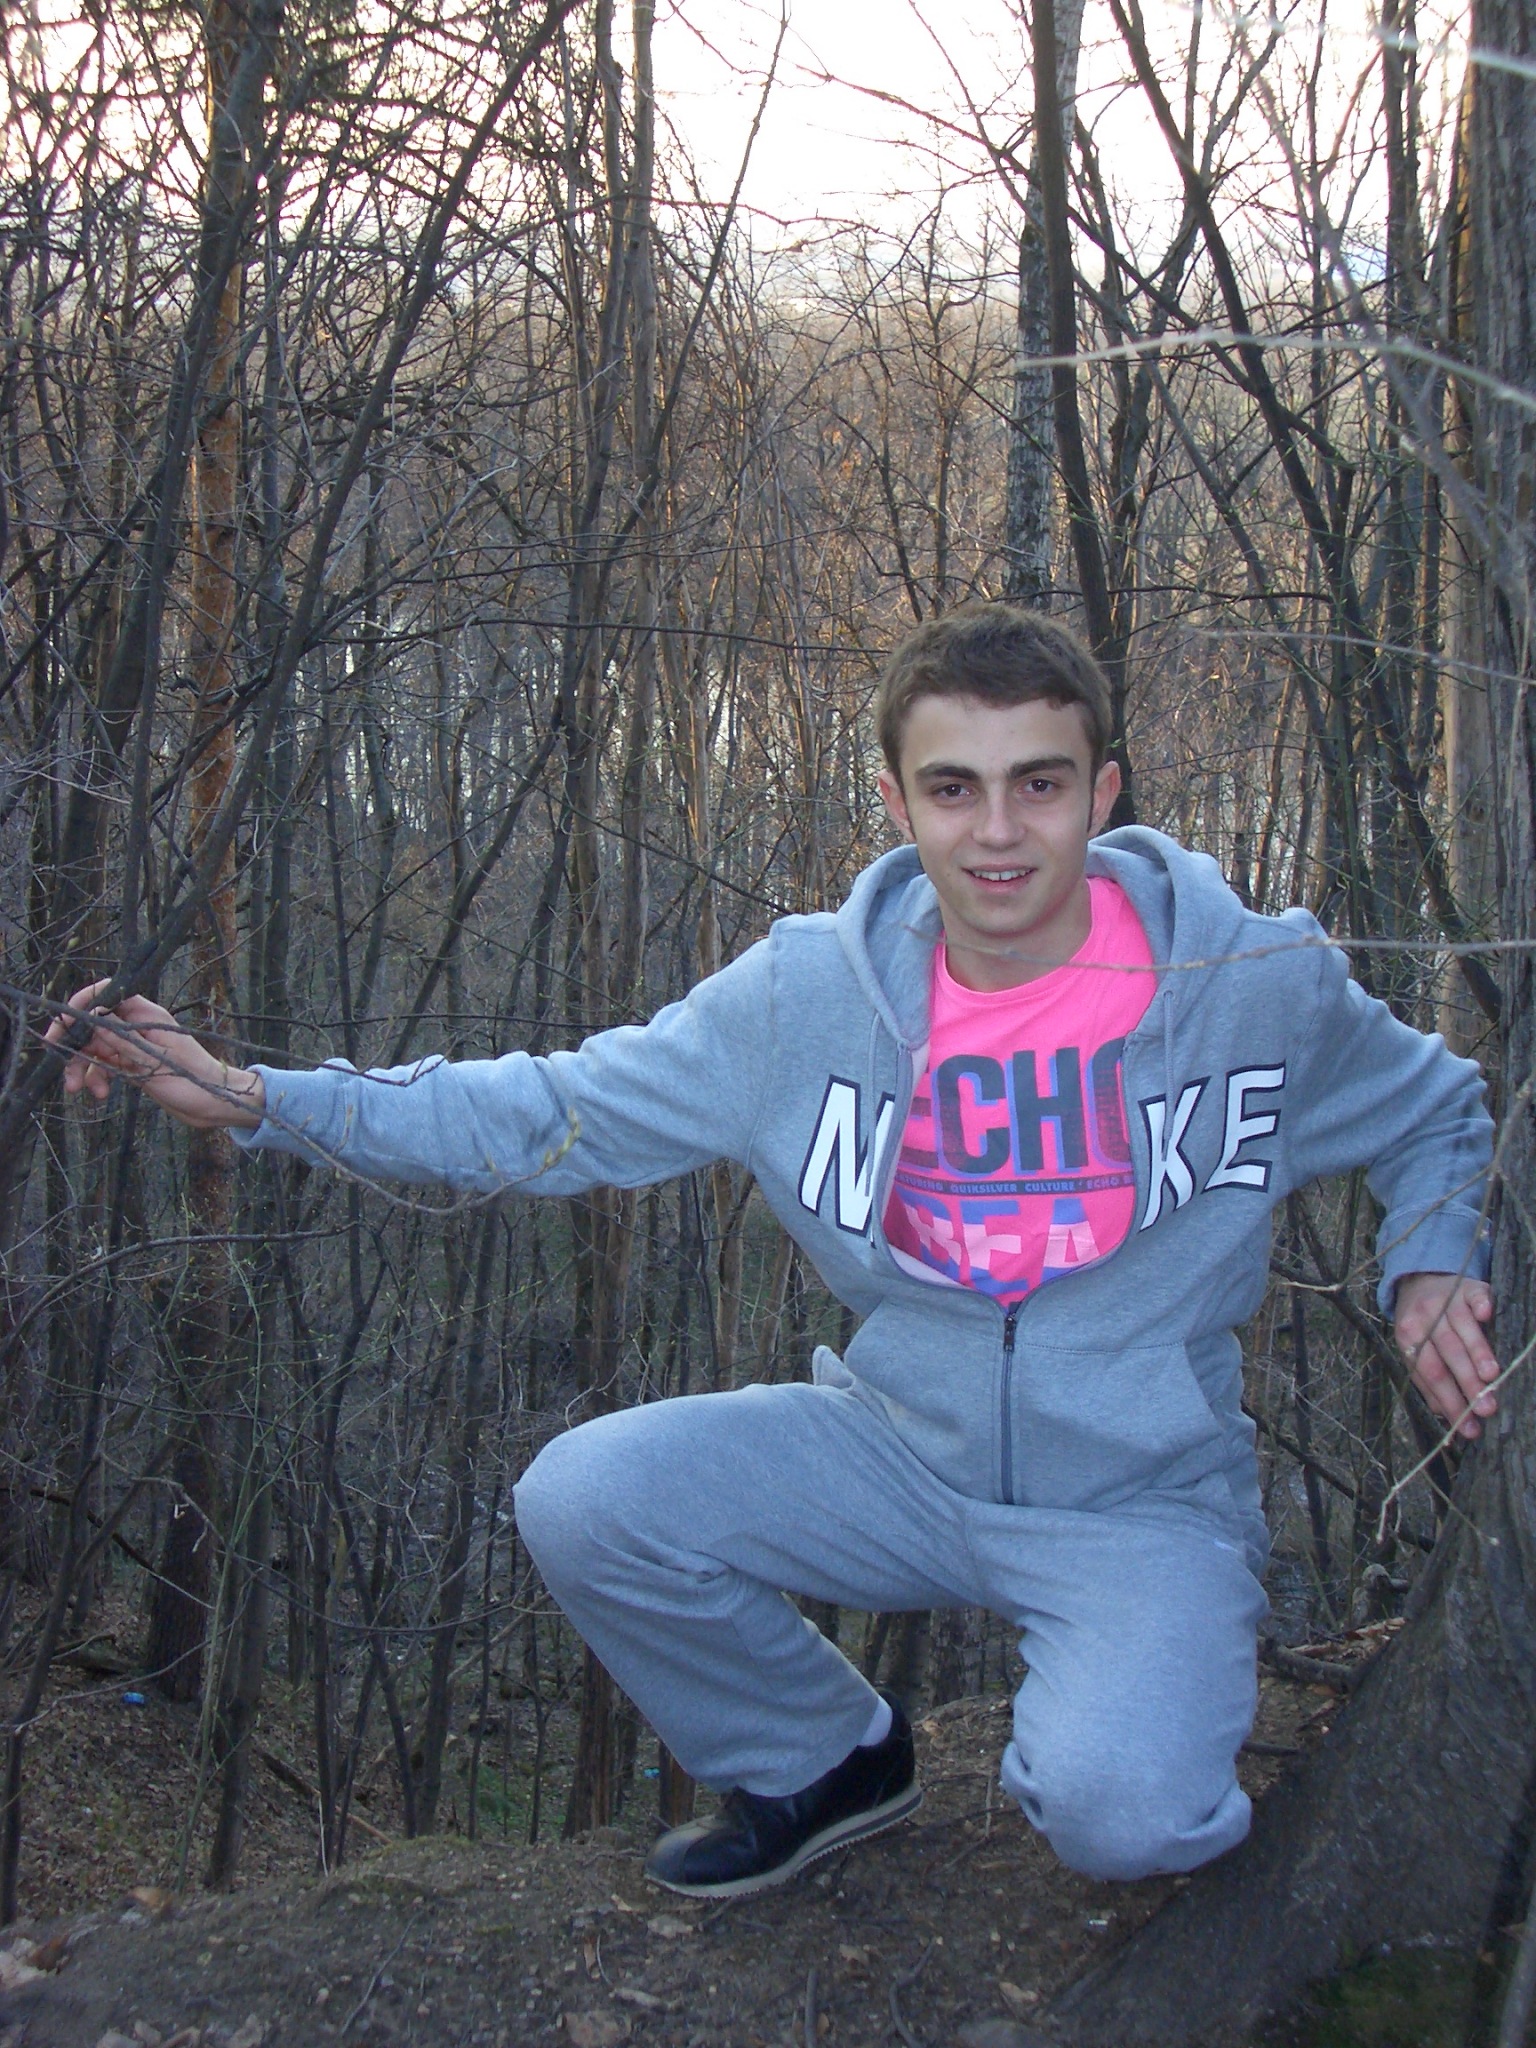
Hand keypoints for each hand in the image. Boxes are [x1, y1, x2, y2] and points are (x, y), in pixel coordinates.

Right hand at [43, 981, 265, 1130]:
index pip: (107, 995)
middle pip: (94, 1025)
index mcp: (146, 1015)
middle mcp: (137, 1027)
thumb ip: (122, 1042)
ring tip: (76, 1088)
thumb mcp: (154, 1062)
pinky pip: (105, 1066)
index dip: (81, 1004)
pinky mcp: (133, 1065)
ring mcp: (134, 1046)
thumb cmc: (194, 1080)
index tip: (63, 1025)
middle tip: (58, 1063)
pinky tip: (99, 1093)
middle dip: (75, 1045)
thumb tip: (92, 1020)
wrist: (215, 1105)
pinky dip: (97, 1077)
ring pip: (95, 1048)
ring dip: (82, 1066)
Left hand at [1394, 1271, 1497, 1440]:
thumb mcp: (1416, 1349)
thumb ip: (1427, 1380)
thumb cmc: (1424, 1324)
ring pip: (1461, 1328)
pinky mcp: (1467, 1286)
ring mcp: (1446, 1300)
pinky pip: (1475, 1295)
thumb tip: (1445, 1415)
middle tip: (1486, 1408)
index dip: (1449, 1401)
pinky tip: (1487, 1315)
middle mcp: (1425, 1317)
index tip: (1468, 1428)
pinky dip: (1481, 1304)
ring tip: (1492, 1376)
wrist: (1422, 1278)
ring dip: (1477, 1351)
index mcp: (1409, 1337)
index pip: (1430, 1375)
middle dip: (1467, 1383)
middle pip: (1446, 1354)